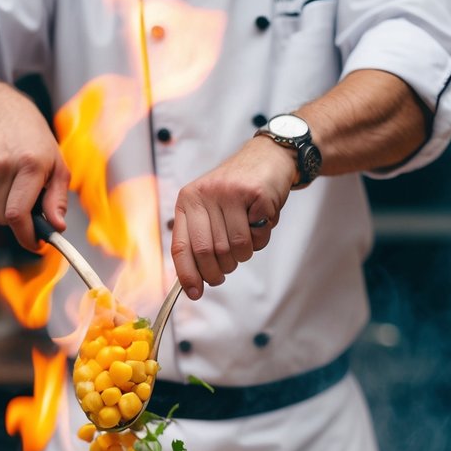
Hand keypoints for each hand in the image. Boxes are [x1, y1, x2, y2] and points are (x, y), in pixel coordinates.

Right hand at [0, 85, 69, 250]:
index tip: (37, 244)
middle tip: (33, 208)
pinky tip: (5, 179)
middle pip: (7, 219)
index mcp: (29, 166)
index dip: (26, 237)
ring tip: (19, 186)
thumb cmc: (35, 141)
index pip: (18, 215)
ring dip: (10, 210)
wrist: (1, 112)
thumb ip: (58, 200)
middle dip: (22, 223)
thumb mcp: (58, 165)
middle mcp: (4, 167)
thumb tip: (58, 228)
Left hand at [171, 136, 297, 298]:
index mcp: (188, 200)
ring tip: (246, 237)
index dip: (187, 275)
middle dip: (220, 270)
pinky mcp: (257, 195)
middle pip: (209, 253)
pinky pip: (257, 237)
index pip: (181, 246)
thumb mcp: (209, 208)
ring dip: (243, 254)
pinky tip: (260, 222)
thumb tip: (192, 283)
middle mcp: (205, 194)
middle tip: (227, 268)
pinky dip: (260, 239)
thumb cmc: (237, 192)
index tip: (195, 293)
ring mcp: (231, 193)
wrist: (268, 157)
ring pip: (235, 248)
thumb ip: (199, 240)